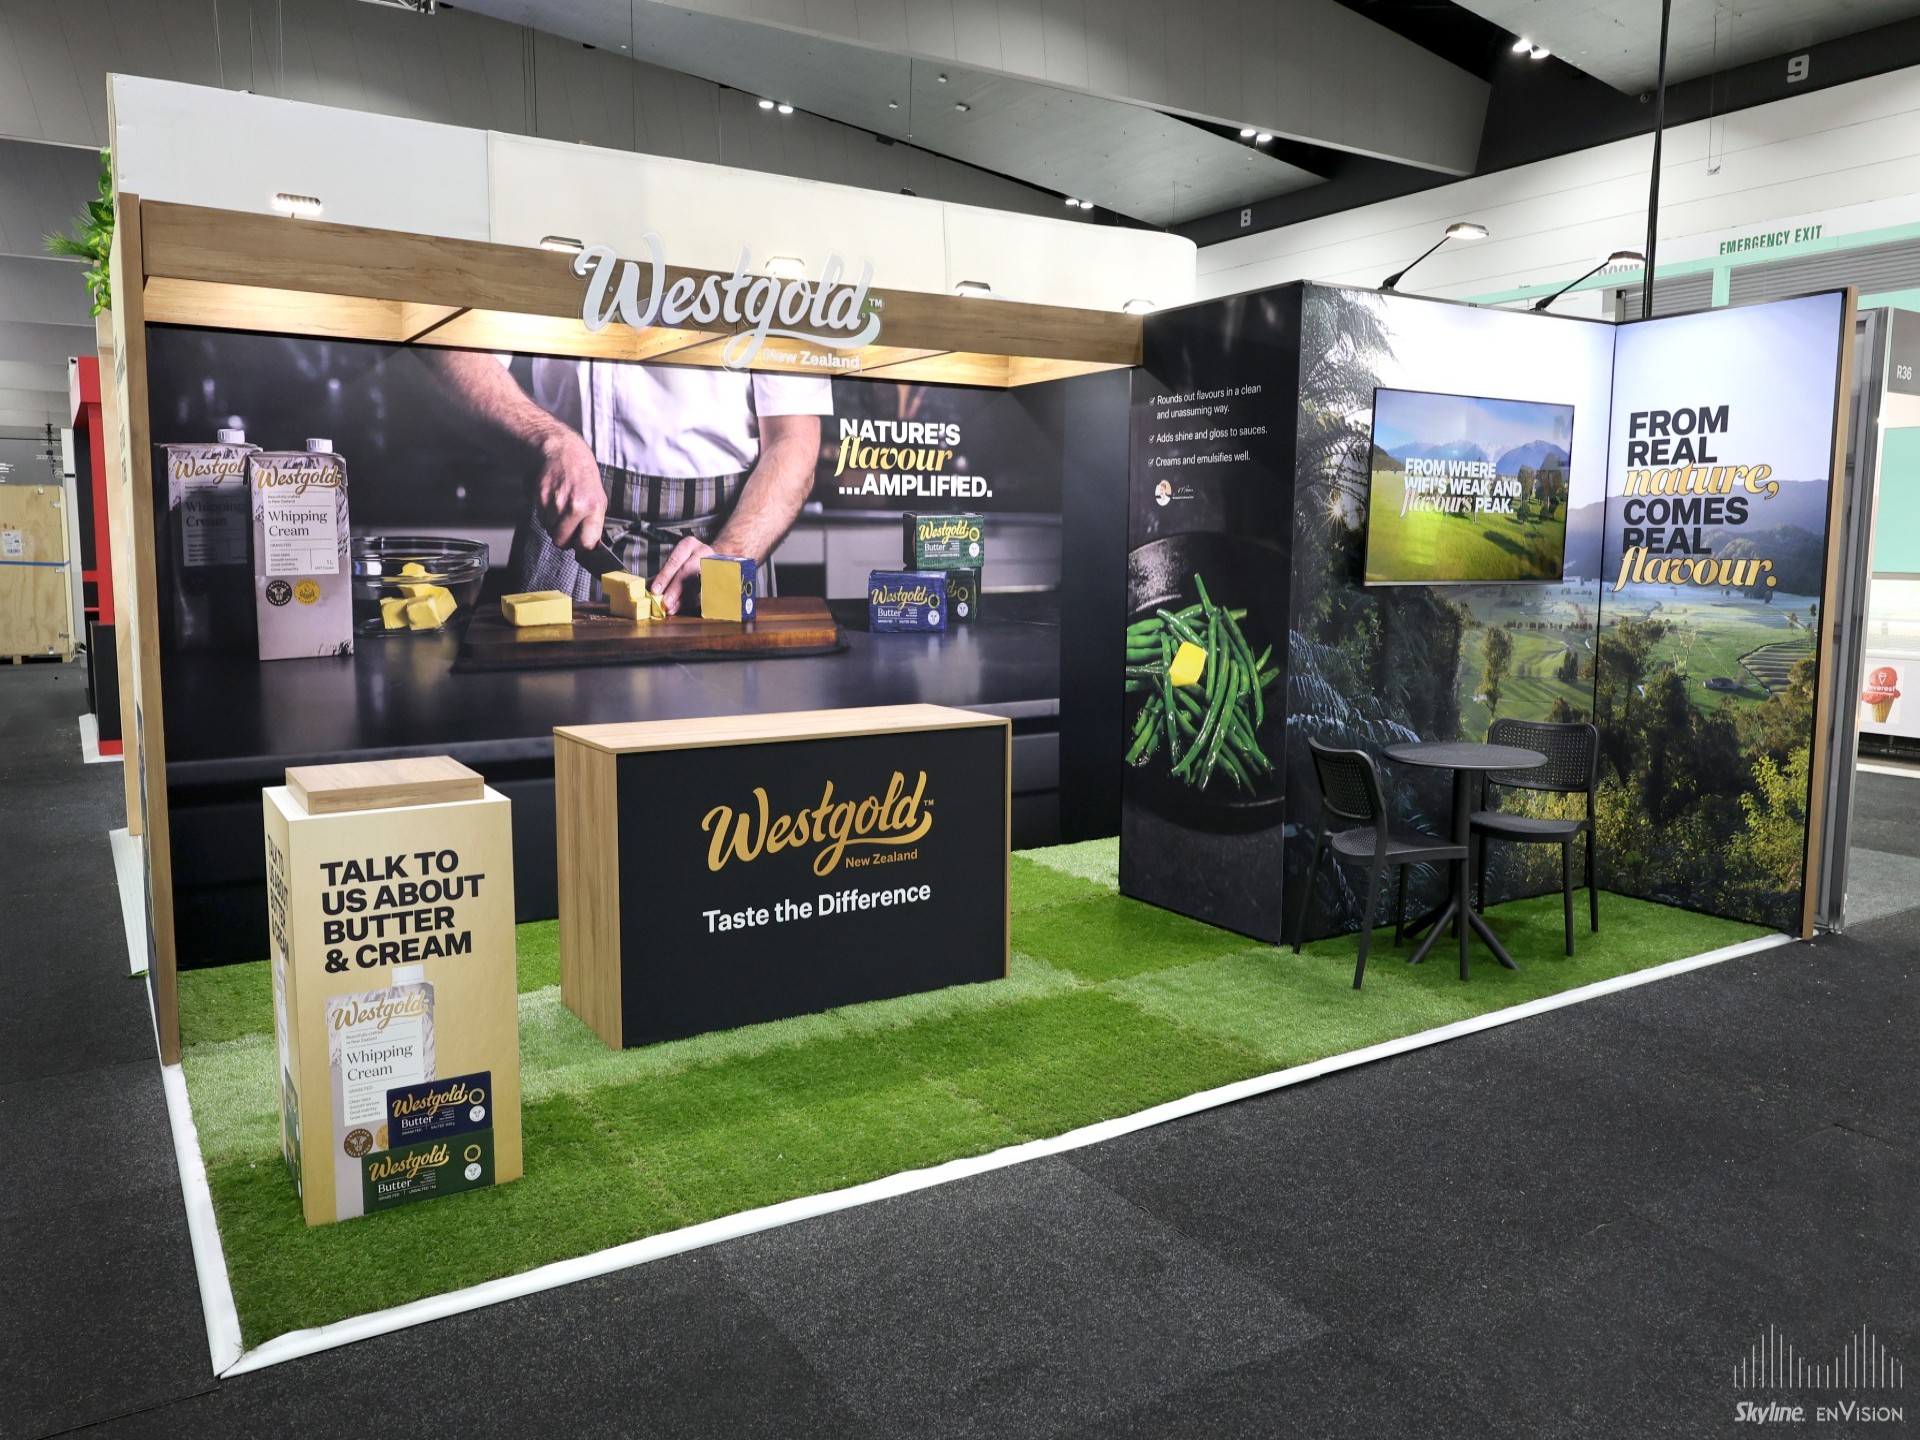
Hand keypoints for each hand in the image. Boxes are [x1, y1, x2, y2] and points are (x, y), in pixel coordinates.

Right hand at [534, 430, 606, 550]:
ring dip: (553, 525)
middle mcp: (575, 506)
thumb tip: (592, 547)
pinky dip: (545, 515)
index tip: (581, 543)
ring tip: (561, 509)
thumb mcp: (598, 497)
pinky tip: (552, 501)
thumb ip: (595, 522)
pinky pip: (541, 518)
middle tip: (567, 528)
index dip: (582, 547)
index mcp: (593, 507)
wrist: (562, 451)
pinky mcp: (541, 497)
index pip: (586, 544)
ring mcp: (556, 502)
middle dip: (563, 539)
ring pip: (549, 530)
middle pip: (561, 541)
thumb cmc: (584, 476)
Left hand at [651, 535, 715, 614]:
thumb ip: (665, 574)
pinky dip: (694, 601)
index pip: (674, 561)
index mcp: (688, 545)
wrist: (719, 558)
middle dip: (675, 589)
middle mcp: (702, 552)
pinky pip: (706, 591)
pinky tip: (683, 607)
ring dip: (683, 599)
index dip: (664, 577)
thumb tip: (647, 590)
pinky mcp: (720, 577)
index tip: (655, 590)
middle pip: (687, 571)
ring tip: (672, 609)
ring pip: (698, 583)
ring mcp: (714, 564)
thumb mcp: (678, 560)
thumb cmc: (692, 560)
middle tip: (665, 603)